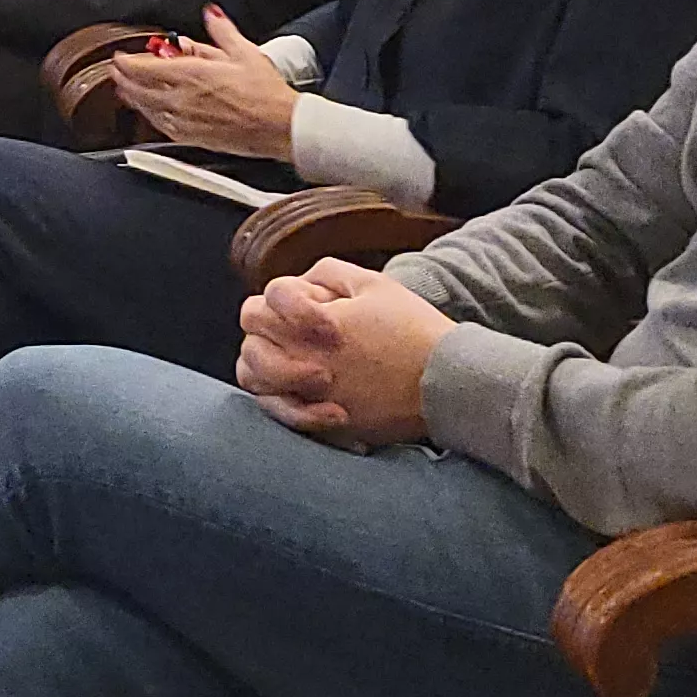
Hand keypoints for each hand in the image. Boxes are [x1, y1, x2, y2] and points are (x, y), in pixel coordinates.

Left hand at [109, 7, 301, 159]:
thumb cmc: (266, 93)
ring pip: (146, 109)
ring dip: (132, 98)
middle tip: (116, 72)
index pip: (145, 67)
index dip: (126, 62)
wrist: (280, 127)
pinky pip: (161, 126)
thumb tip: (210, 14)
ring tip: (125, 91)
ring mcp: (185, 120)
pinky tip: (149, 113)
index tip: (119, 57)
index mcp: (192, 74)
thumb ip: (222, 31)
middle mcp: (182, 98)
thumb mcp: (245, 52)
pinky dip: (149, 116)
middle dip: (123, 79)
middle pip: (139, 89)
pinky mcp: (193, 138)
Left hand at [234, 262, 449, 447]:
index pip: (264, 302)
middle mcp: (304, 359)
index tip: (312, 305)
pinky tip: (296, 389)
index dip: (282, 298)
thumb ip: (326, 274)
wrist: (445, 382)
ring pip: (254, 377)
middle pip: (251, 338)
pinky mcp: (322, 422)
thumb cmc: (412, 329)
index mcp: (313, 322)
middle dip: (266, 326)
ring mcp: (310, 394)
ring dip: (264, 362)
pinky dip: (277, 399)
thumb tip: (299, 285)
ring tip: (288, 357)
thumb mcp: (373, 283)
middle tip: (293, 328)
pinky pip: (277, 412)